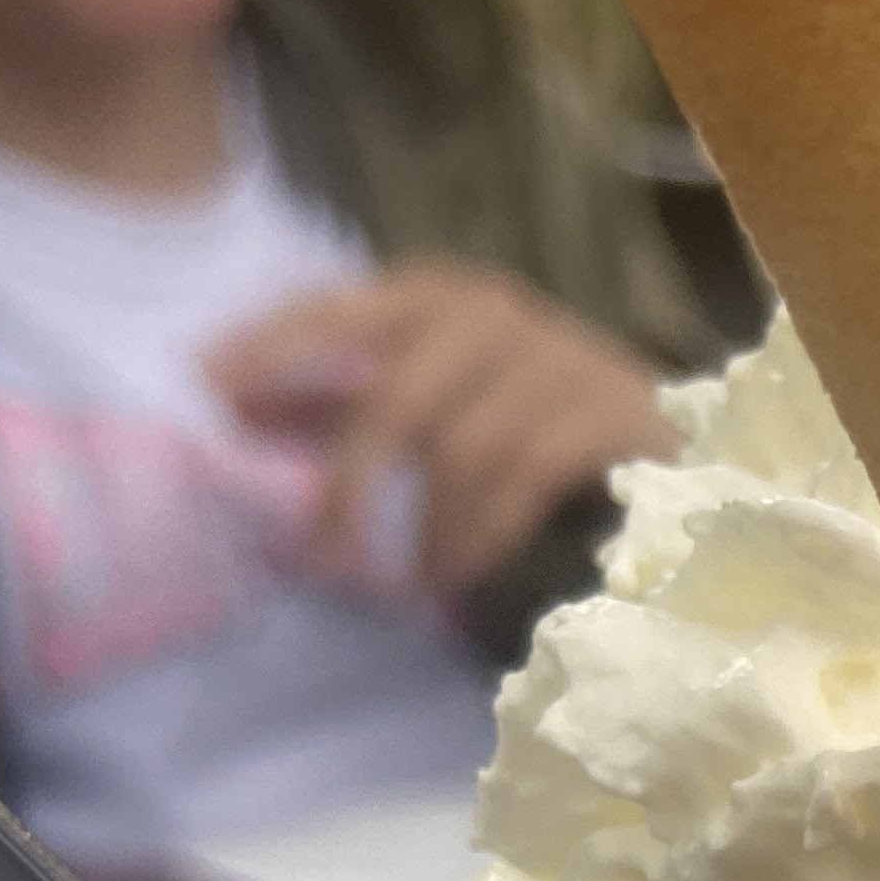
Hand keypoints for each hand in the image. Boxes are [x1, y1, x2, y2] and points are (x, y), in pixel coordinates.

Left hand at [205, 262, 677, 602]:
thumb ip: (339, 402)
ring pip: (464, 449)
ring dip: (423, 529)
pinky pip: (526, 480)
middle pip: (398, 399)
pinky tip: (455, 573)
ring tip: (406, 584)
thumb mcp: (427, 396)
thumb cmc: (525, 415)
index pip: (337, 313)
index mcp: (437, 296)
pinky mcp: (614, 413)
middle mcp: (495, 313)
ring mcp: (560, 359)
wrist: (671, 431)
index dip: (272, 351)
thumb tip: (234, 414)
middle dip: (350, 485)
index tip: (208, 397)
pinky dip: (481, 534)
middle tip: (320, 556)